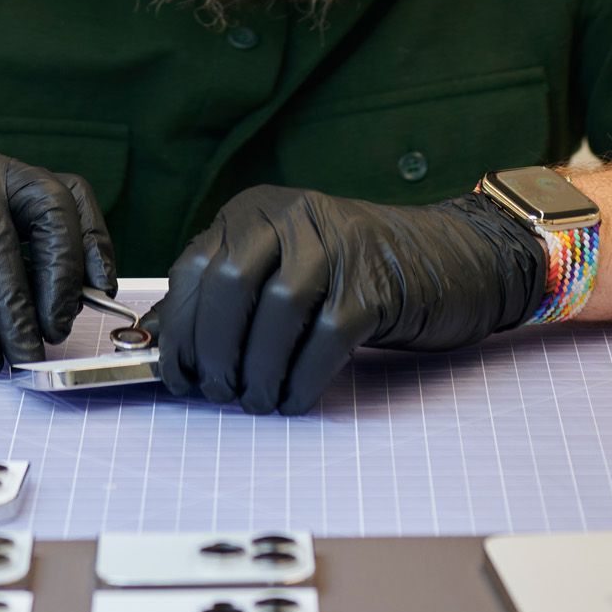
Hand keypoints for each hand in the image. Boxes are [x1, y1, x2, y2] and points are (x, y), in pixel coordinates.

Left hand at [149, 184, 543, 413]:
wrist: (452, 260)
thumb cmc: (355, 274)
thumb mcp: (282, 269)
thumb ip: (225, 296)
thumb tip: (159, 340)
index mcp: (257, 210)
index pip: (195, 266)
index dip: (179, 330)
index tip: (178, 377)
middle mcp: (293, 216)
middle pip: (228, 284)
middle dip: (213, 350)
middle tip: (219, 393)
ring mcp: (337, 246)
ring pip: (274, 310)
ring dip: (257, 370)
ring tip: (258, 401)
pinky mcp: (376, 285)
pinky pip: (325, 337)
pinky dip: (301, 378)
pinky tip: (294, 398)